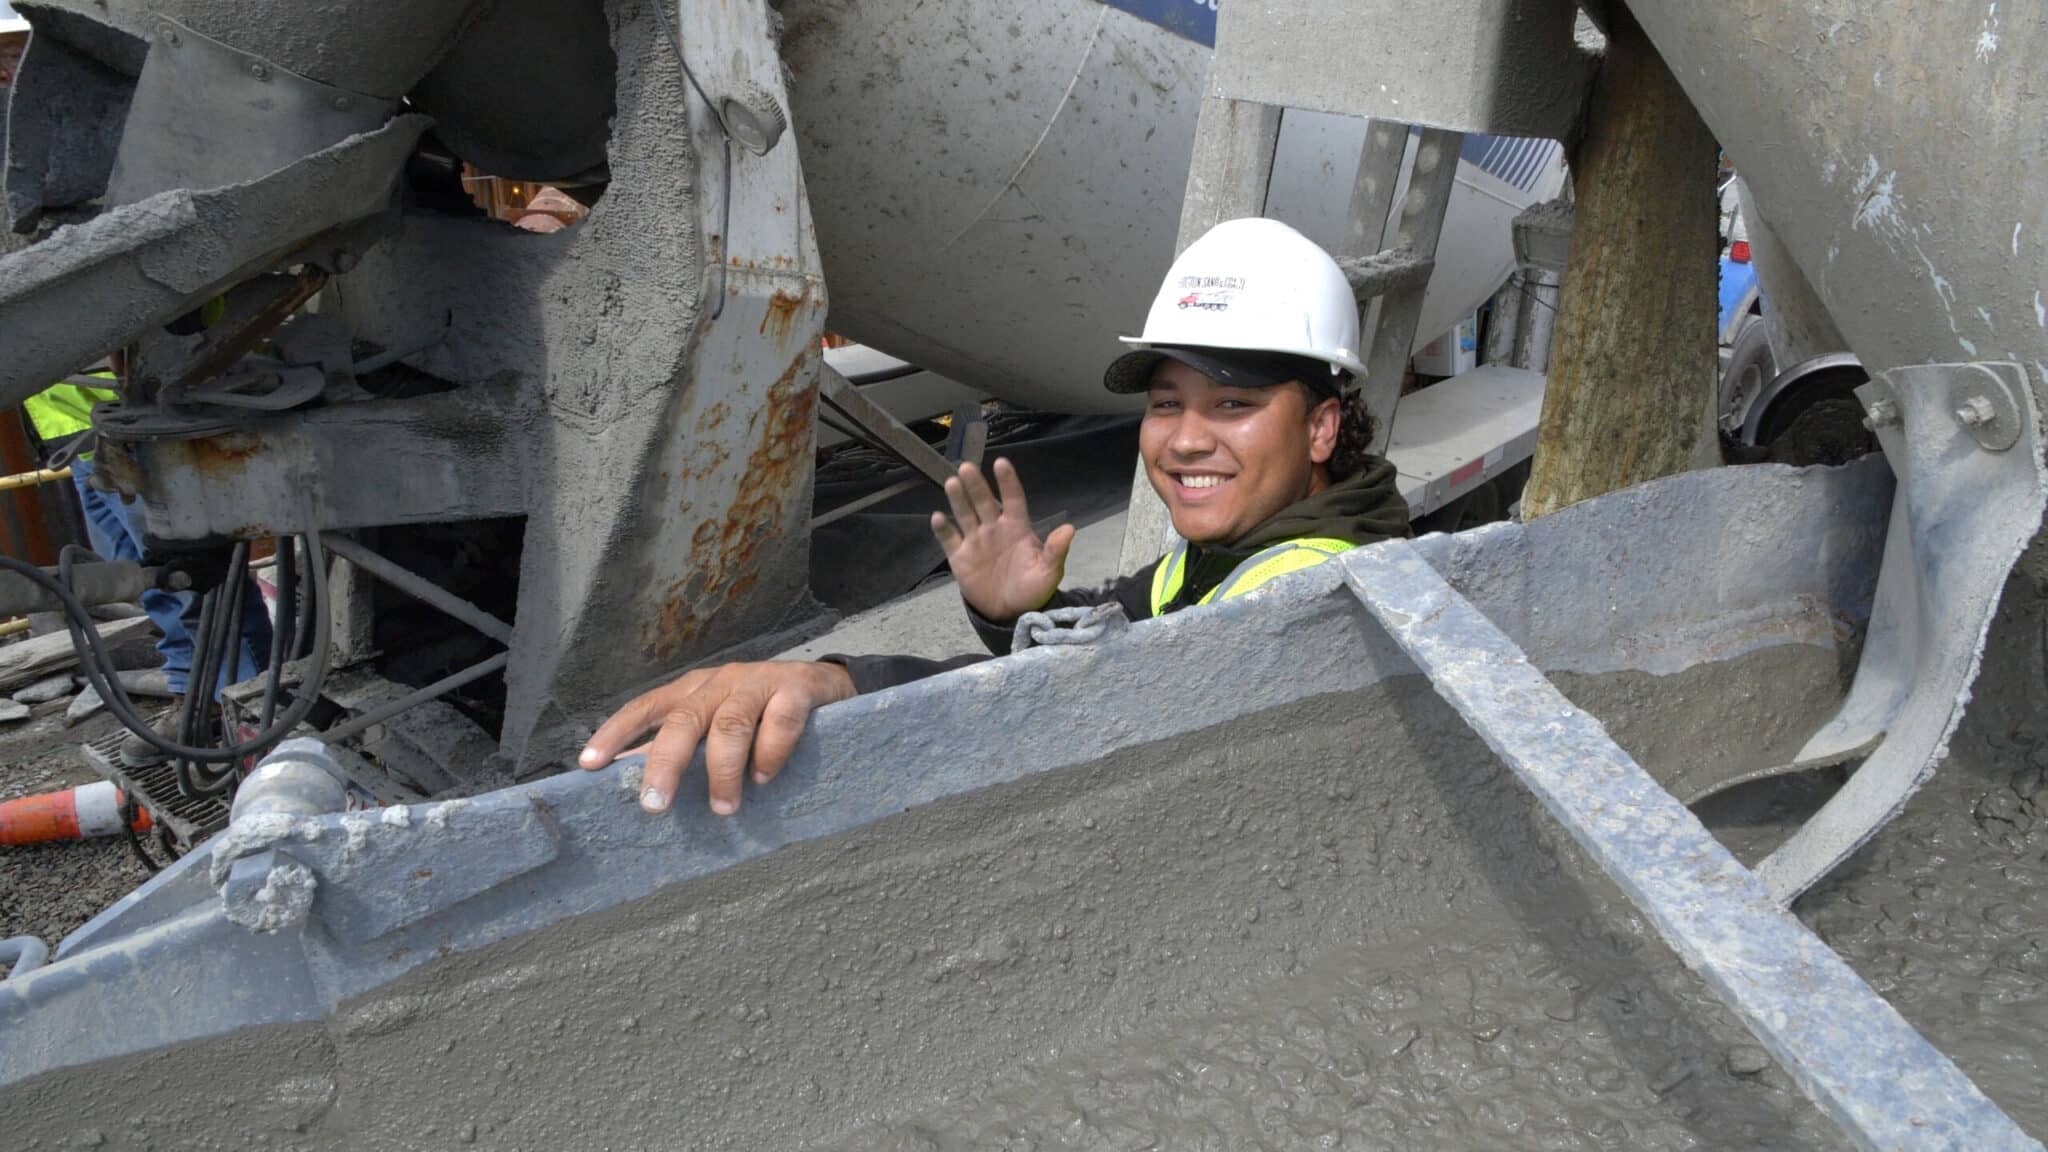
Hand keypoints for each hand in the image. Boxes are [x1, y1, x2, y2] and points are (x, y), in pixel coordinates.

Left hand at [578, 661, 856, 814]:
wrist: (828, 685)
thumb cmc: (763, 712)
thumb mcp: (719, 723)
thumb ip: (685, 746)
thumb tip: (635, 779)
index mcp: (693, 690)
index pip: (646, 708)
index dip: (616, 734)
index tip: (590, 765)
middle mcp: (720, 683)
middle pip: (683, 720)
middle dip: (665, 764)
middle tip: (655, 806)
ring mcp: (759, 683)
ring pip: (729, 724)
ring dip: (723, 770)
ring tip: (723, 807)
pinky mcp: (797, 689)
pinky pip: (780, 721)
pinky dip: (770, 752)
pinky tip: (765, 777)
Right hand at [931, 458, 1075, 620]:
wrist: (1010, 613)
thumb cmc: (1033, 589)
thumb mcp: (1049, 572)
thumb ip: (1055, 551)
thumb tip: (1069, 529)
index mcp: (1017, 527)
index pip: (1012, 499)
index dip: (1007, 482)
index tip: (1001, 463)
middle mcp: (994, 528)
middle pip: (984, 501)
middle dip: (976, 484)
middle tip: (967, 467)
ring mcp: (975, 540)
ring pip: (965, 513)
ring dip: (958, 498)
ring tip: (952, 482)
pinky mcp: (959, 556)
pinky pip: (949, 538)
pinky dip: (942, 528)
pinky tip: (938, 518)